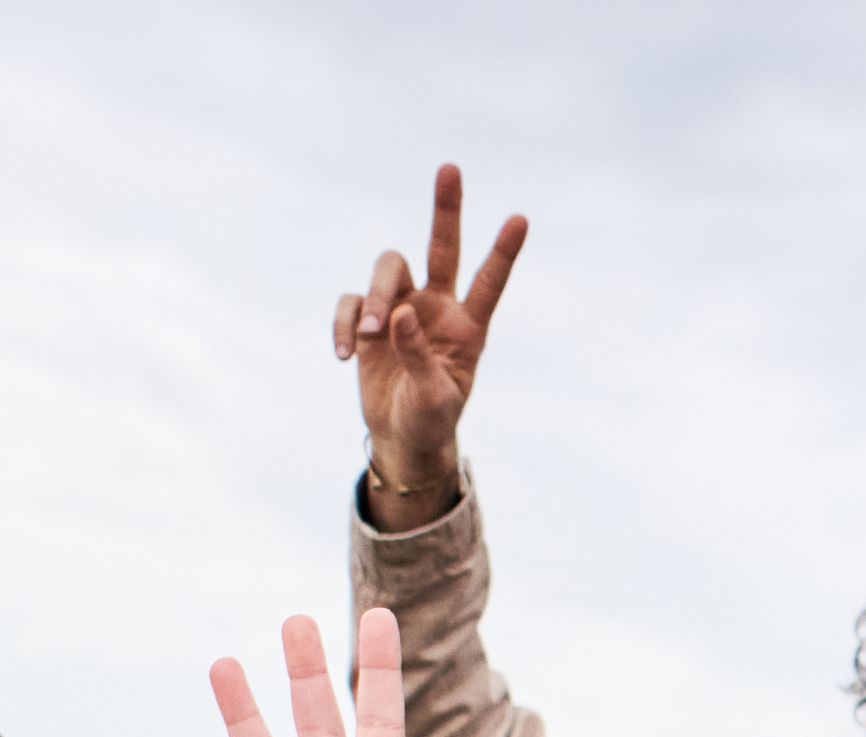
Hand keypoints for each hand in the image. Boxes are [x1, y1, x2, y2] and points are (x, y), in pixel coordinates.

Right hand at [332, 165, 525, 522]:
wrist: (403, 438)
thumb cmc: (430, 420)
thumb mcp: (433, 397)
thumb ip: (419, 355)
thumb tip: (397, 313)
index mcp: (468, 328)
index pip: (488, 283)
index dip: (503, 253)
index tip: (520, 220)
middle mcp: (436, 308)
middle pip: (441, 247)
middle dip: (446, 210)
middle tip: (451, 168)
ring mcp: (400, 309)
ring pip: (387, 271)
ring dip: (374, 296)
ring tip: (370, 335)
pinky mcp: (367, 320)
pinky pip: (351, 303)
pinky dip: (345, 324)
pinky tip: (345, 355)